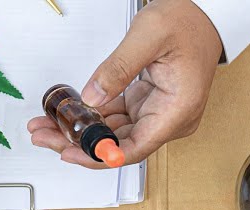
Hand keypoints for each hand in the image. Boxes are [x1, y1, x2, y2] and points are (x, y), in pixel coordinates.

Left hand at [28, 0, 222, 168]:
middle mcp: (170, 118)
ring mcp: (158, 113)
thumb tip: (91, 98)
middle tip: (45, 136)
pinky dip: (92, 118)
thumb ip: (116, 69)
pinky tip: (69, 116)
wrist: (204, 13)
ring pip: (114, 134)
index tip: (71, 153)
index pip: (133, 149)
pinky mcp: (148, 105)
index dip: (99, 155)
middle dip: (79, 143)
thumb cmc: (188, 22)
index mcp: (177, 110)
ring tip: (48, 126)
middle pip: (118, 145)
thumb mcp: (148, 36)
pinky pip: (117, 119)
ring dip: (82, 132)